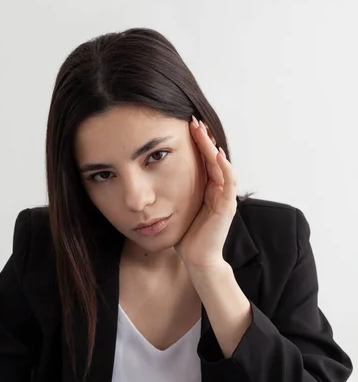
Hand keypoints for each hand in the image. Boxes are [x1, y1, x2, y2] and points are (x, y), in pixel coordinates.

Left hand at [175, 116, 237, 269]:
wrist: (197, 260)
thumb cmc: (187, 238)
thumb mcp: (178, 210)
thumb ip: (174, 196)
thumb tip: (154, 184)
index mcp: (208, 192)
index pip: (205, 161)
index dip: (197, 144)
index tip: (186, 128)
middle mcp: (219, 192)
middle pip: (214, 158)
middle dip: (204, 139)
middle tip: (193, 121)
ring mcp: (225, 198)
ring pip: (222, 165)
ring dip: (212, 147)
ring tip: (203, 131)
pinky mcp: (227, 207)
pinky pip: (228, 182)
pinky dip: (224, 167)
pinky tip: (216, 154)